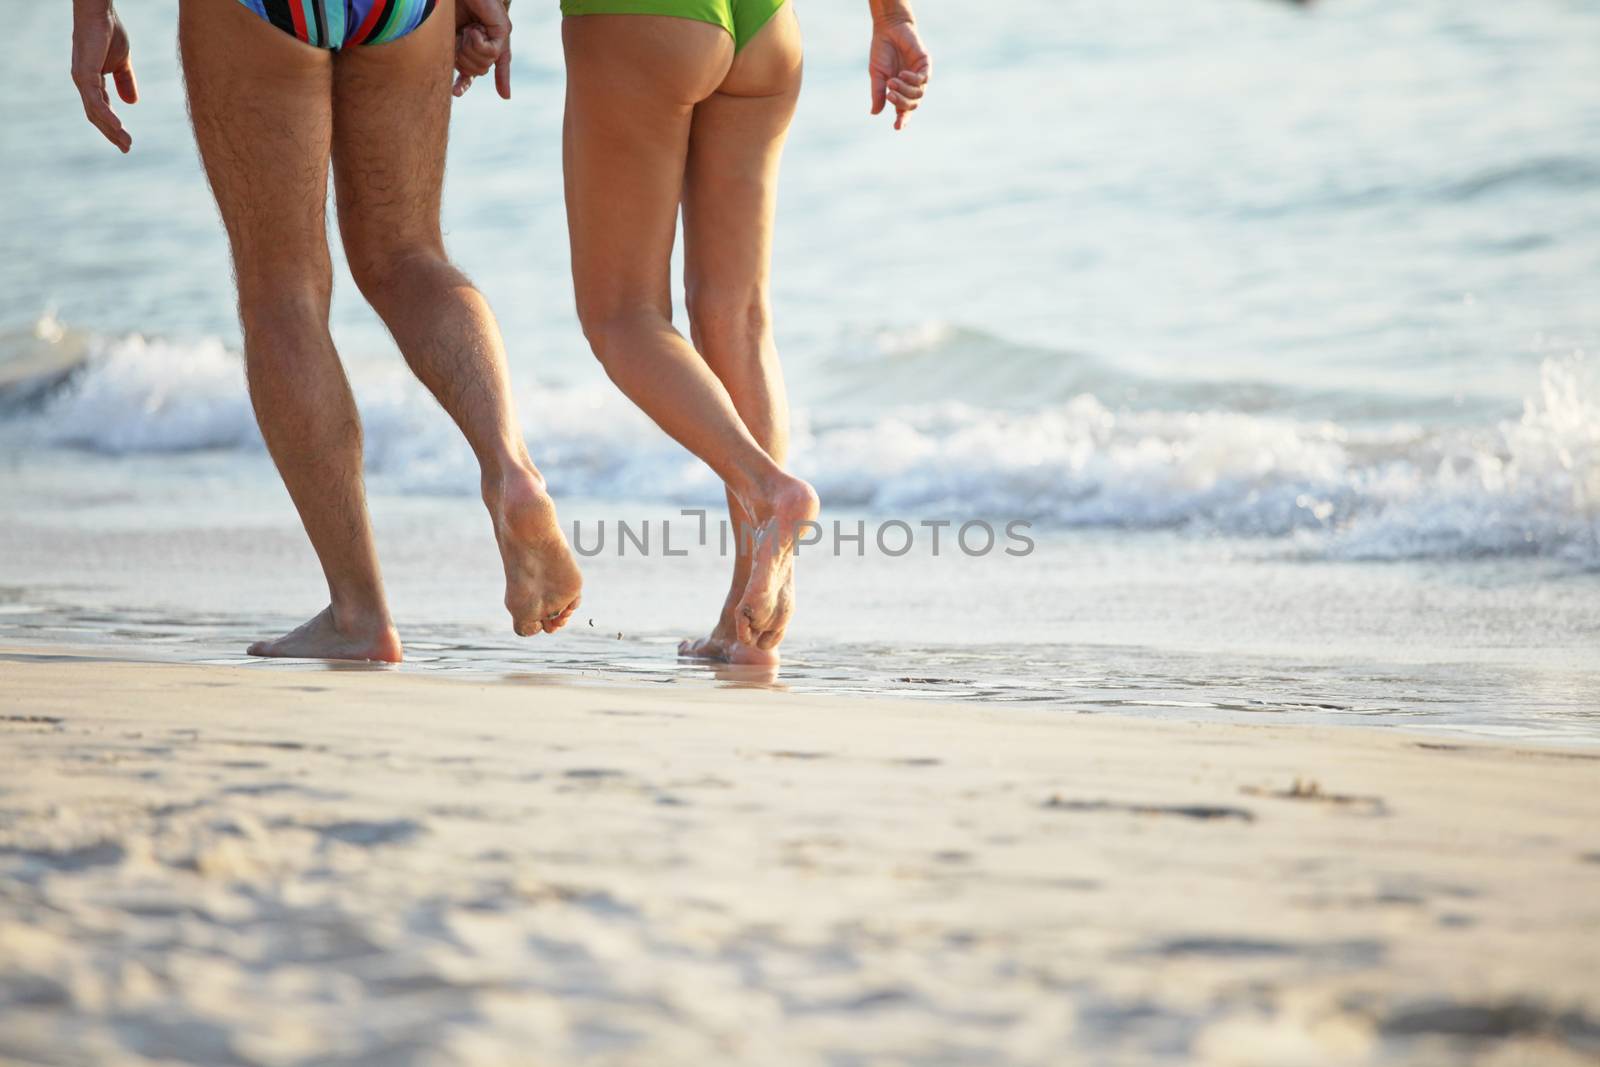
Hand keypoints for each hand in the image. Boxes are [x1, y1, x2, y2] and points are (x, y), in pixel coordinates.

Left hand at [71, 0, 137, 151]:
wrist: (101, 14)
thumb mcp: (122, 63)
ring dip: (110, 129)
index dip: (114, 126)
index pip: (102, 109)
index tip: (127, 141)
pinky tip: (118, 126)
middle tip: (127, 148)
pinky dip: (106, 115)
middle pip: (96, 115)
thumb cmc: (110, 32)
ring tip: (125, 142)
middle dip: (112, 133)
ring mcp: (82, 79)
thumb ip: (126, 82)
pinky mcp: (84, 74)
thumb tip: (132, 103)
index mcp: (92, 81)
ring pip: (95, 111)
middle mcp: (84, 83)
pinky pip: (95, 100)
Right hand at [453, 0, 511, 98]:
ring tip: (467, 31)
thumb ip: (455, 52)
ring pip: (485, 64)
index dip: (478, 81)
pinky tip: (474, 30)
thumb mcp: (449, 36)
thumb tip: (460, 73)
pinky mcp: (504, 29)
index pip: (479, 66)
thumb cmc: (449, 7)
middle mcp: (490, 39)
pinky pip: (492, 53)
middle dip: (464, 60)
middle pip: (479, 70)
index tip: (477, 94)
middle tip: (459, 40)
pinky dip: (478, 43)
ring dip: (470, 49)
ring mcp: (499, 35)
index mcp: (476, 41)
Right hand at [869, 17, 929, 130]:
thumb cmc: (882, 52)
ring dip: (905, 90)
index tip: (896, 127)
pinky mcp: (925, 64)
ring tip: (892, 81)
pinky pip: (923, 78)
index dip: (902, 120)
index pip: (904, 111)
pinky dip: (912, 79)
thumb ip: (878, 93)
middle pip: (913, 105)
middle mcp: (912, 86)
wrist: (888, 30)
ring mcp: (920, 75)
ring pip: (919, 94)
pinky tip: (902, 73)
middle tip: (889, 95)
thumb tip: (875, 113)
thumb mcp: (877, 75)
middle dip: (901, 103)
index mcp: (900, 92)